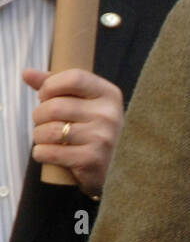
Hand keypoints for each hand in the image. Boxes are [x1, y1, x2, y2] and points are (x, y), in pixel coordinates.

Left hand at [25, 67, 123, 197]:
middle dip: (39, 115)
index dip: (51, 86)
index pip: (74, 78)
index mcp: (109, 95)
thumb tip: (26, 73)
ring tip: (45, 138)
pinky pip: (50, 152)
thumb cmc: (90, 129)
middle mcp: (109, 115)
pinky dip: (40, 153)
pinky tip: (46, 153)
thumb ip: (55, 85)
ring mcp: (102, 138)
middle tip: (42, 122)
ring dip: (38, 135)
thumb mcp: (81, 103)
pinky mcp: (92, 160)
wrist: (111, 169)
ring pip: (49, 130)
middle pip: (55, 106)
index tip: (45, 97)